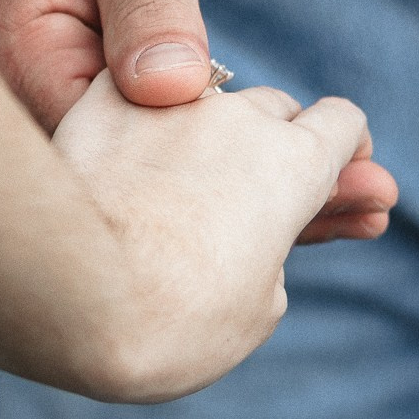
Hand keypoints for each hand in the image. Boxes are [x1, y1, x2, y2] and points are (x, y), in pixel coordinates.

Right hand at [0, 0, 396, 239]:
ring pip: (167, 175)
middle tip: (372, 209)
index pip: (116, 161)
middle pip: (147, 185)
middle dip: (262, 211)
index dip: (219, 188)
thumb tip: (170, 91)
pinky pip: (171, 146)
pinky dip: (240, 164)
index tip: (322, 194)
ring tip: (372, 206)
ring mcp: (70, 106)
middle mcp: (38, 100)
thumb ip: (148, 5)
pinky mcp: (105, 99)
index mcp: (29, 61)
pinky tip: (324, 184)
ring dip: (265, 197)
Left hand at [52, 72, 377, 401]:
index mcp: (295, 165)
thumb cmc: (174, 319)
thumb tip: (242, 236)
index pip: (342, 124)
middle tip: (259, 197)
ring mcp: (166, 102)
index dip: (344, 151)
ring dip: (204, 135)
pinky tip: (120, 160)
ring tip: (182, 188)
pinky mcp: (99, 103)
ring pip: (202, 100)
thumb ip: (266, 252)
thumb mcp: (257, 309)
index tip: (335, 177)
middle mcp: (237, 116)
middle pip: (274, 110)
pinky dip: (136, 125)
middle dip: (275, 145)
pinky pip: (132, 99)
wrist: (74, 292)